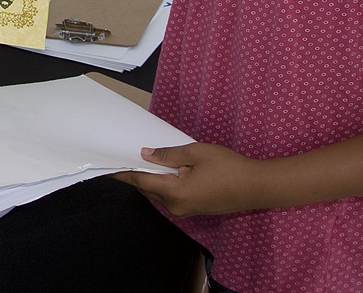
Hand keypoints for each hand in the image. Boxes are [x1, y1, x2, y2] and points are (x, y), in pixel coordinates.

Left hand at [111, 142, 263, 217]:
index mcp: (174, 192)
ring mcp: (186, 210)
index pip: (140, 182)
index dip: (122, 174)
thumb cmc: (227, 167)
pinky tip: (164, 170)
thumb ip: (168, 155)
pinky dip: (164, 184)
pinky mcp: (195, 209)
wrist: (256, 187)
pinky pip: (172, 196)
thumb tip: (145, 155)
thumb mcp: (195, 153)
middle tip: (123, 157)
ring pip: (160, 193)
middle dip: (136, 174)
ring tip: (141, 160)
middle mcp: (177, 206)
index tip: (106, 168)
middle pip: (148, 189)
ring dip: (151, 179)